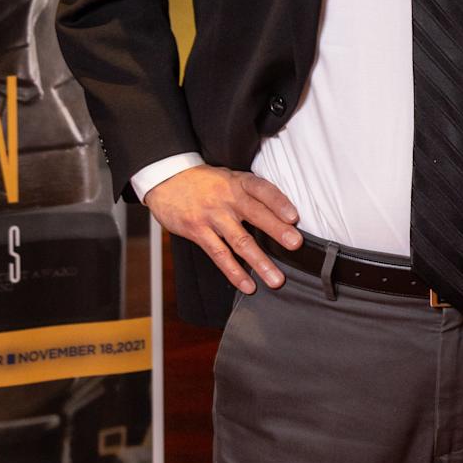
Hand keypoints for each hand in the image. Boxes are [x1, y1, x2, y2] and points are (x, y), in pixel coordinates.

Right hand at [144, 164, 303, 293]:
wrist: (166, 178)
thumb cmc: (204, 181)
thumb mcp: (229, 177)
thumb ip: (251, 193)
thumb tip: (282, 214)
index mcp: (238, 182)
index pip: (262, 190)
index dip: (279, 202)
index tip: (294, 216)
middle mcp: (227, 198)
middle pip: (255, 215)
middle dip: (277, 230)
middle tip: (295, 244)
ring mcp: (212, 215)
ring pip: (239, 240)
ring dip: (259, 261)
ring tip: (275, 279)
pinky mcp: (197, 231)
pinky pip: (219, 254)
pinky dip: (234, 271)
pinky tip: (247, 285)